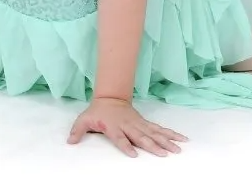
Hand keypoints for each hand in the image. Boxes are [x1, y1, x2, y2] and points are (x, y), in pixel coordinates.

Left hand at [67, 97, 186, 157]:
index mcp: (114, 127)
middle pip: (142, 137)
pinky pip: (160, 129)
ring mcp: (139, 125)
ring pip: (154, 133)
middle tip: (164, 153)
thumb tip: (70, 141)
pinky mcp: (145, 124)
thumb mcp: (84, 120)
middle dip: (153, 145)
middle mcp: (129, 126)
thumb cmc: (97, 112)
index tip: (133, 153)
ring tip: (178, 149)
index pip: (121, 138)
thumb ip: (77, 131)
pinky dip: (171, 134)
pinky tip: (182, 139)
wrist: (110, 97)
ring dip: (166, 141)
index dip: (126, 145)